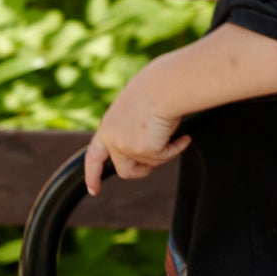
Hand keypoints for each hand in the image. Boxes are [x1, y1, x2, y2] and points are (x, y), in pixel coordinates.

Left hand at [83, 78, 190, 195]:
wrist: (164, 86)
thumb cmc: (157, 89)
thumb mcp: (138, 110)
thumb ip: (134, 128)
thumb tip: (149, 142)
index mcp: (108, 126)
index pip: (95, 156)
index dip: (93, 174)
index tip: (94, 189)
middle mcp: (112, 139)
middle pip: (125, 170)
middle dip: (142, 171)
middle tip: (158, 159)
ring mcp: (126, 146)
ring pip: (149, 165)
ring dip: (164, 153)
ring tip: (174, 134)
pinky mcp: (144, 150)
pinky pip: (165, 158)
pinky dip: (176, 149)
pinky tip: (183, 137)